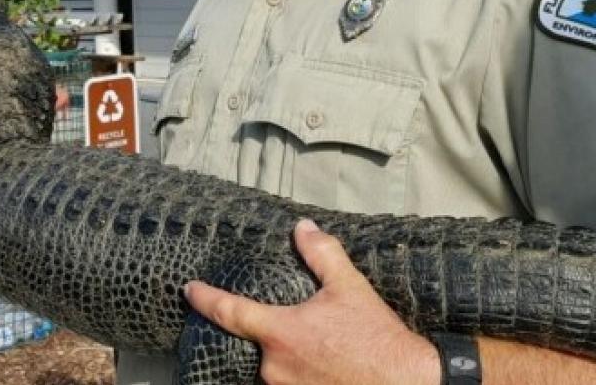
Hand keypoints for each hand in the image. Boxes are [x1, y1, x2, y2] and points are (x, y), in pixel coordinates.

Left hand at [184, 219, 440, 384]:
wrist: (405, 382)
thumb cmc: (376, 337)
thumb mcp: (349, 287)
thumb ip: (321, 254)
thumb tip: (302, 227)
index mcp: (280, 332)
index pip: (230, 311)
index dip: (205, 299)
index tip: (190, 290)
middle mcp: (274, 367)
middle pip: (256, 345)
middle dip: (270, 333)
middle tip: (302, 325)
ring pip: (272, 369)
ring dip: (285, 357)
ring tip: (318, 348)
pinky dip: (295, 374)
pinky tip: (319, 366)